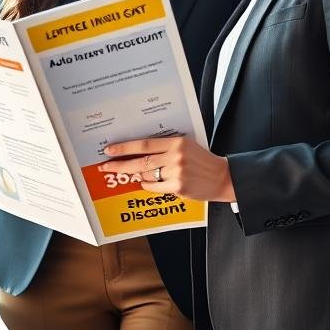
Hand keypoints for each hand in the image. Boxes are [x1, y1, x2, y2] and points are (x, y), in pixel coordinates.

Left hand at [99, 135, 235, 202]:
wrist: (223, 177)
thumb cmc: (203, 161)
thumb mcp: (186, 146)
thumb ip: (165, 147)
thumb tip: (139, 152)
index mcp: (177, 142)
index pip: (144, 144)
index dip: (124, 147)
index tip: (110, 149)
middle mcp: (175, 156)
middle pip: (140, 161)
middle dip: (120, 164)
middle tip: (106, 165)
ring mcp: (177, 172)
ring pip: (146, 175)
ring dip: (135, 175)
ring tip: (129, 174)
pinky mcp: (178, 187)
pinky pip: (154, 187)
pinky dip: (147, 185)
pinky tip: (146, 182)